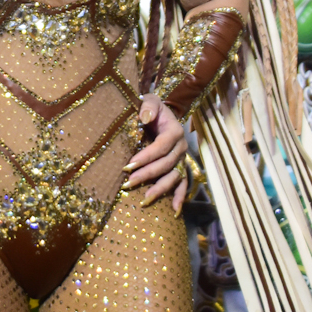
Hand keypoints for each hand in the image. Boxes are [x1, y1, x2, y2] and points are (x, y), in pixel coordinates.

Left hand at [125, 95, 190, 210]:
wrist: (161, 114)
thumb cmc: (152, 107)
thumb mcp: (150, 100)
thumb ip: (148, 105)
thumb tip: (145, 116)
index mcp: (175, 131)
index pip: (160, 147)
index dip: (145, 157)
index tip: (128, 166)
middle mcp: (182, 147)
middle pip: (166, 165)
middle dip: (147, 175)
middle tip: (129, 183)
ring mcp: (182, 159)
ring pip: (174, 177)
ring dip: (160, 190)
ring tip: (144, 200)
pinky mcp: (181, 167)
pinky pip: (183, 184)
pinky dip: (180, 198)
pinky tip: (175, 211)